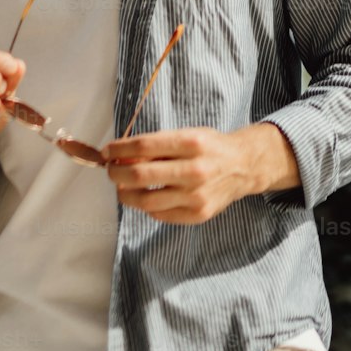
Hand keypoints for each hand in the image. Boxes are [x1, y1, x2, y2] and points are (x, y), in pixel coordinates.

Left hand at [101, 127, 251, 224]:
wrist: (243, 166)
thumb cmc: (209, 147)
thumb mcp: (187, 134)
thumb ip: (157, 146)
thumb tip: (121, 156)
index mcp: (191, 143)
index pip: (144, 146)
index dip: (119, 149)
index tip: (106, 152)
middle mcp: (194, 170)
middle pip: (140, 175)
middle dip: (116, 173)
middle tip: (110, 170)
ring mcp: (196, 195)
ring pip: (146, 201)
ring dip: (125, 194)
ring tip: (121, 187)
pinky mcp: (198, 215)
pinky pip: (160, 215)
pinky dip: (146, 206)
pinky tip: (144, 197)